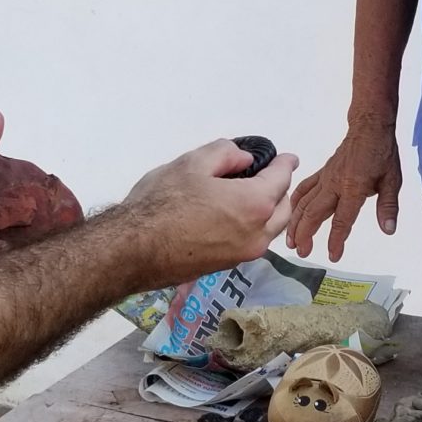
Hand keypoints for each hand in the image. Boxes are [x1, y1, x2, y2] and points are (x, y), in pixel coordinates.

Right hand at [123, 139, 300, 281]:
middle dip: (280, 190)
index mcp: (254, 205)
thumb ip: (226, 154)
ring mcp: (243, 255)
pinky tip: (231, 216)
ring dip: (267, 211)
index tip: (287, 158)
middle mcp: (257, 234)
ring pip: (269, 230)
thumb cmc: (162, 203)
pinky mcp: (226, 266)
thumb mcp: (192, 163)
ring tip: (248, 195)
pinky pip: (251, 242)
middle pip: (283, 209)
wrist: (134, 250)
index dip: (285, 164)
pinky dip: (252, 227)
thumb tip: (244, 160)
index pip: (281, 179)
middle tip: (266, 175)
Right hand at [286, 116, 402, 261]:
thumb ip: (388, 206)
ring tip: (290, 241)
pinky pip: (304, 188)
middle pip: (313, 213)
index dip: (336, 240)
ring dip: (294, 222)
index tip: (333, 256)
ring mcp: (325, 178)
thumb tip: (388, 230)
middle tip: (302, 252)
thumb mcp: (393, 180)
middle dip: (305, 234)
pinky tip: (290, 215)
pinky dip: (294, 203)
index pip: (342, 219)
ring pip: (303, 202)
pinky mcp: (321, 173)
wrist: (369, 128)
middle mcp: (334, 184)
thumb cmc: (382, 153)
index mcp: (354, 188)